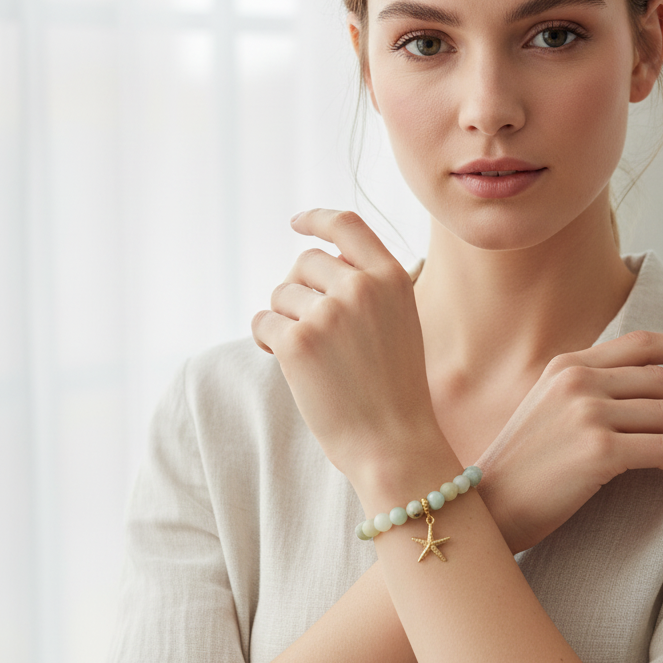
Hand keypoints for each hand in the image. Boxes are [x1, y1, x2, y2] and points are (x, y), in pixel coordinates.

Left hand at [251, 209, 441, 479]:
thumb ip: (368, 288)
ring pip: (281, 294)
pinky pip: (262, 323)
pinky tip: (285, 363)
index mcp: (391, 277)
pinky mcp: (297, 343)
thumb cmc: (395, 390)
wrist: (394, 443)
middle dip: (297, 291)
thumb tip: (318, 264)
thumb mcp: (399, 323)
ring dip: (283, 320)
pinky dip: (265, 341)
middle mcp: (360, 287)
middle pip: (305, 263)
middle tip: (308, 328)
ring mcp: (328, 313)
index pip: (346, 225)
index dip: (317, 219)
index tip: (298, 223)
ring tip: (308, 355)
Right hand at [476, 332, 662, 552]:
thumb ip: (586, 390)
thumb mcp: (547, 408)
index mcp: (567, 366)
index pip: (639, 344)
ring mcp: (587, 413)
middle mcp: (578, 381)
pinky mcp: (598, 450)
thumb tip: (646, 392)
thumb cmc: (524, 466)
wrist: (490, 505)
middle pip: (661, 379)